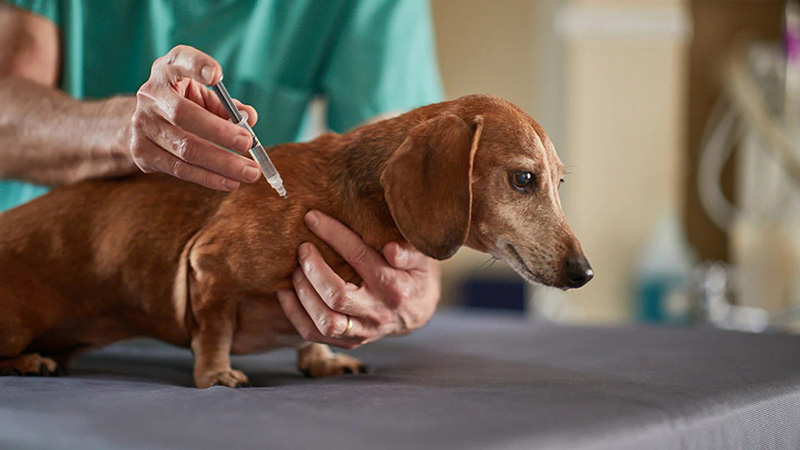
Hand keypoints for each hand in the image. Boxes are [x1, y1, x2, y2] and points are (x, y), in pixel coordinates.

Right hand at [130, 45, 260, 190]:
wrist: (147, 123)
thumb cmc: (187, 104)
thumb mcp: (206, 97)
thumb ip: (228, 106)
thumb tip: (249, 118)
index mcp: (168, 70)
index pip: (180, 60)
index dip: (197, 66)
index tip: (217, 76)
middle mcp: (150, 94)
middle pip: (184, 115)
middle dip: (220, 132)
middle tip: (248, 144)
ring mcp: (142, 123)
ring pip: (186, 148)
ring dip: (222, 163)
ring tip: (250, 173)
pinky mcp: (141, 150)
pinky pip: (179, 169)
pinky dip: (208, 177)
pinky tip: (230, 182)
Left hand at [277, 210, 440, 348]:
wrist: (417, 311)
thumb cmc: (413, 274)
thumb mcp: (419, 258)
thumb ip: (407, 251)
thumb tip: (390, 249)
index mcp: (394, 286)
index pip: (359, 257)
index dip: (333, 234)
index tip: (312, 218)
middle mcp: (377, 312)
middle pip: (337, 296)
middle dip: (313, 269)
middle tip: (302, 249)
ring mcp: (363, 331)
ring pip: (325, 321)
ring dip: (303, 294)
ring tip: (295, 271)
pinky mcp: (349, 341)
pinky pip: (314, 335)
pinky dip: (295, 314)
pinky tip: (286, 292)